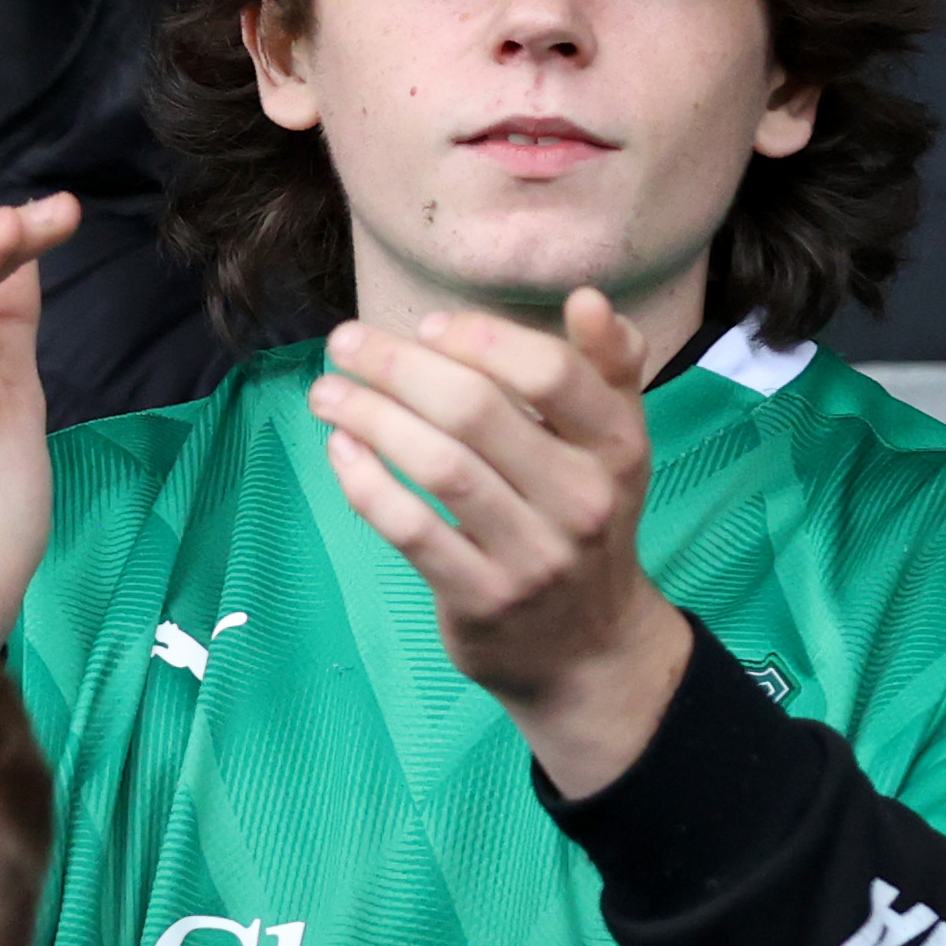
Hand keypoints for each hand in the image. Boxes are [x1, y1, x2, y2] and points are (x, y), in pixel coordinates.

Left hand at [310, 292, 693, 797]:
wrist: (590, 647)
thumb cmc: (585, 516)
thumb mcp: (614, 443)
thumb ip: (606, 366)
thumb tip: (586, 297)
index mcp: (618, 446)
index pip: (549, 372)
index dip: (479, 338)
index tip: (426, 326)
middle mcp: (583, 500)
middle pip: (477, 411)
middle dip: (398, 366)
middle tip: (345, 342)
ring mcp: (534, 556)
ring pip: (438, 467)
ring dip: (370, 418)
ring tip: (326, 392)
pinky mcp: (483, 599)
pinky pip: (412, 530)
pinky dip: (367, 483)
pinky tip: (341, 449)